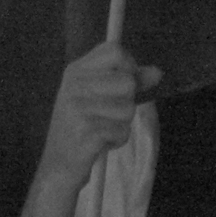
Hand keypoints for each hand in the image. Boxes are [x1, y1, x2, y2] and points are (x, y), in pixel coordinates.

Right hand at [36, 39, 162, 188]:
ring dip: (121, 125)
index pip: (116, 51)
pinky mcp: (86, 132)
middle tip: (107, 114)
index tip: (123, 85)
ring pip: (129, 109)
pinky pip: (122, 131)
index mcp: (76, 71)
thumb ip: (129, 81)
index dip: (130, 67)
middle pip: (128, 82)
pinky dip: (116, 140)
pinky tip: (98, 143)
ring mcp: (78, 108)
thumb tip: (157, 72)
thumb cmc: (81, 127)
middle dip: (127, 103)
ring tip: (101, 129)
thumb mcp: (99, 97)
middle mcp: (74, 85)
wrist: (57, 165)